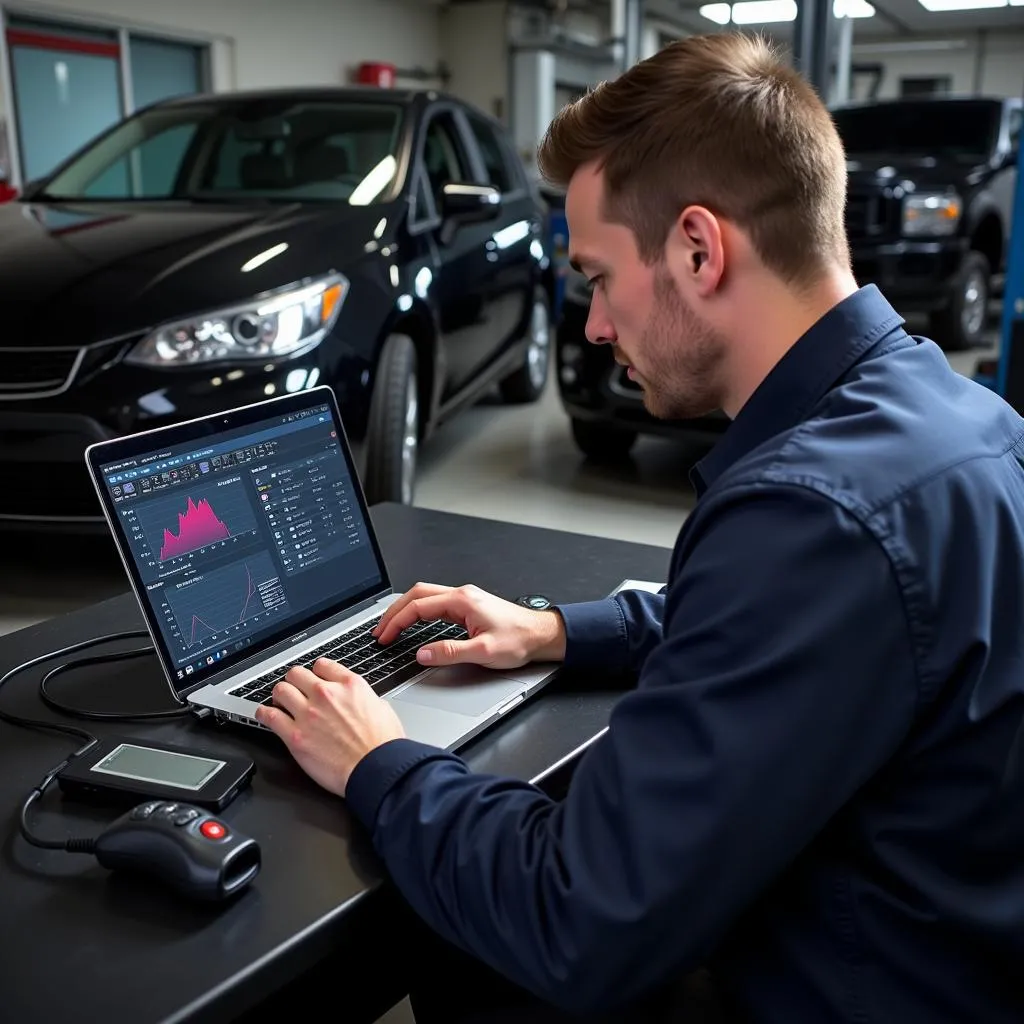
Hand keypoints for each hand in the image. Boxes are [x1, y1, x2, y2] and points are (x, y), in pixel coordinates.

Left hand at [255, 658, 404, 796]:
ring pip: (281, 690)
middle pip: (297, 674)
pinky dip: (264, 714)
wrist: (377, 769)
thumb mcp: (382, 708)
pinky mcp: (295, 736)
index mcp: (350, 685)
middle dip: (295, 682)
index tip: (314, 679)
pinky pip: (269, 716)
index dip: (316, 673)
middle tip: (295, 690)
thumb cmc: (383, 745)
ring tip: (279, 702)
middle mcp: (326, 694)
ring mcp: (308, 714)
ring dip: (279, 696)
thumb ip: (364, 699)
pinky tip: (265, 715)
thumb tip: (359, 701)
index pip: (322, 665)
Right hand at [373, 582, 566, 668]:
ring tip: (391, 627)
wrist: (541, 635)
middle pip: (417, 595)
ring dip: (405, 610)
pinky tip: (414, 623)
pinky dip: (418, 612)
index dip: (397, 622)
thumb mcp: (483, 652)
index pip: (418, 607)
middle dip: (394, 612)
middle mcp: (462, 595)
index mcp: (462, 601)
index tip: (384, 637)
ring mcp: (465, 599)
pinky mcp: (468, 606)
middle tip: (380, 631)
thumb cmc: (519, 640)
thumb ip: (450, 652)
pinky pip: (435, 603)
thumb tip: (422, 654)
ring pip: (425, 596)